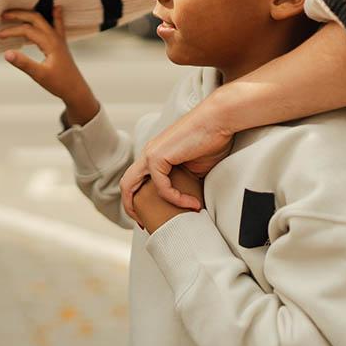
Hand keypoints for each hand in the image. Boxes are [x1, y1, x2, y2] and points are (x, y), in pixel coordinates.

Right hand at [0, 7, 98, 124]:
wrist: (76, 90)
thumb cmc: (60, 84)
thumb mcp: (39, 75)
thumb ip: (23, 63)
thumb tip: (6, 53)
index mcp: (50, 43)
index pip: (27, 30)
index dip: (11, 31)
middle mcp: (55, 37)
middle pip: (36, 18)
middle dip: (19, 14)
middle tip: (3, 15)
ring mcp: (59, 39)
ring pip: (44, 20)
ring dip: (30, 14)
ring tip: (16, 13)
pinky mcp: (60, 43)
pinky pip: (57, 24)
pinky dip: (54, 15)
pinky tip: (55, 8)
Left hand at [121, 92, 234, 220]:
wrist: (219, 120)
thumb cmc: (212, 141)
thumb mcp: (195, 169)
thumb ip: (184, 183)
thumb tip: (188, 204)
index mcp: (155, 155)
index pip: (137, 182)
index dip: (138, 201)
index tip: (149, 219)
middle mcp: (149, 153)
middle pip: (126, 184)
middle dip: (130, 207)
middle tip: (143, 225)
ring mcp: (151, 153)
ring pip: (132, 185)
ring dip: (145, 207)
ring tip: (165, 221)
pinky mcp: (158, 155)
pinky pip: (160, 185)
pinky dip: (175, 198)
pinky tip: (192, 204)